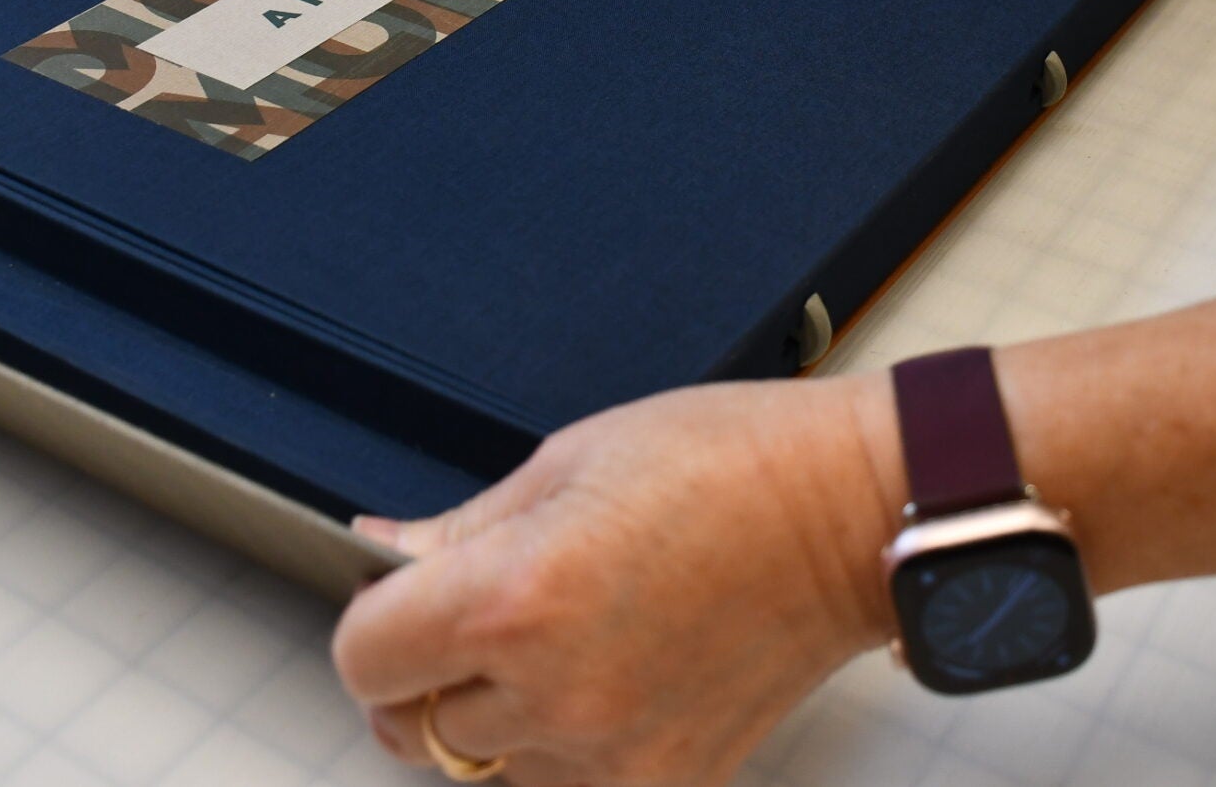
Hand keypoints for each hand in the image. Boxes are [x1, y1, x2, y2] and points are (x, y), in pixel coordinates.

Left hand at [332, 376, 903, 786]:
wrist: (851, 517)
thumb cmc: (731, 463)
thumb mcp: (570, 460)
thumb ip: (461, 527)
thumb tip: (378, 550)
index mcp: (519, 597)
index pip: (364, 660)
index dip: (372, 624)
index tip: (397, 600)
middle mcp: (557, 691)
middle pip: (411, 728)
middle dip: (425, 673)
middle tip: (476, 618)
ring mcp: (612, 753)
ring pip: (483, 766)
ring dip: (494, 715)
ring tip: (562, 640)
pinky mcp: (664, 784)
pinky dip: (559, 749)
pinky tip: (603, 680)